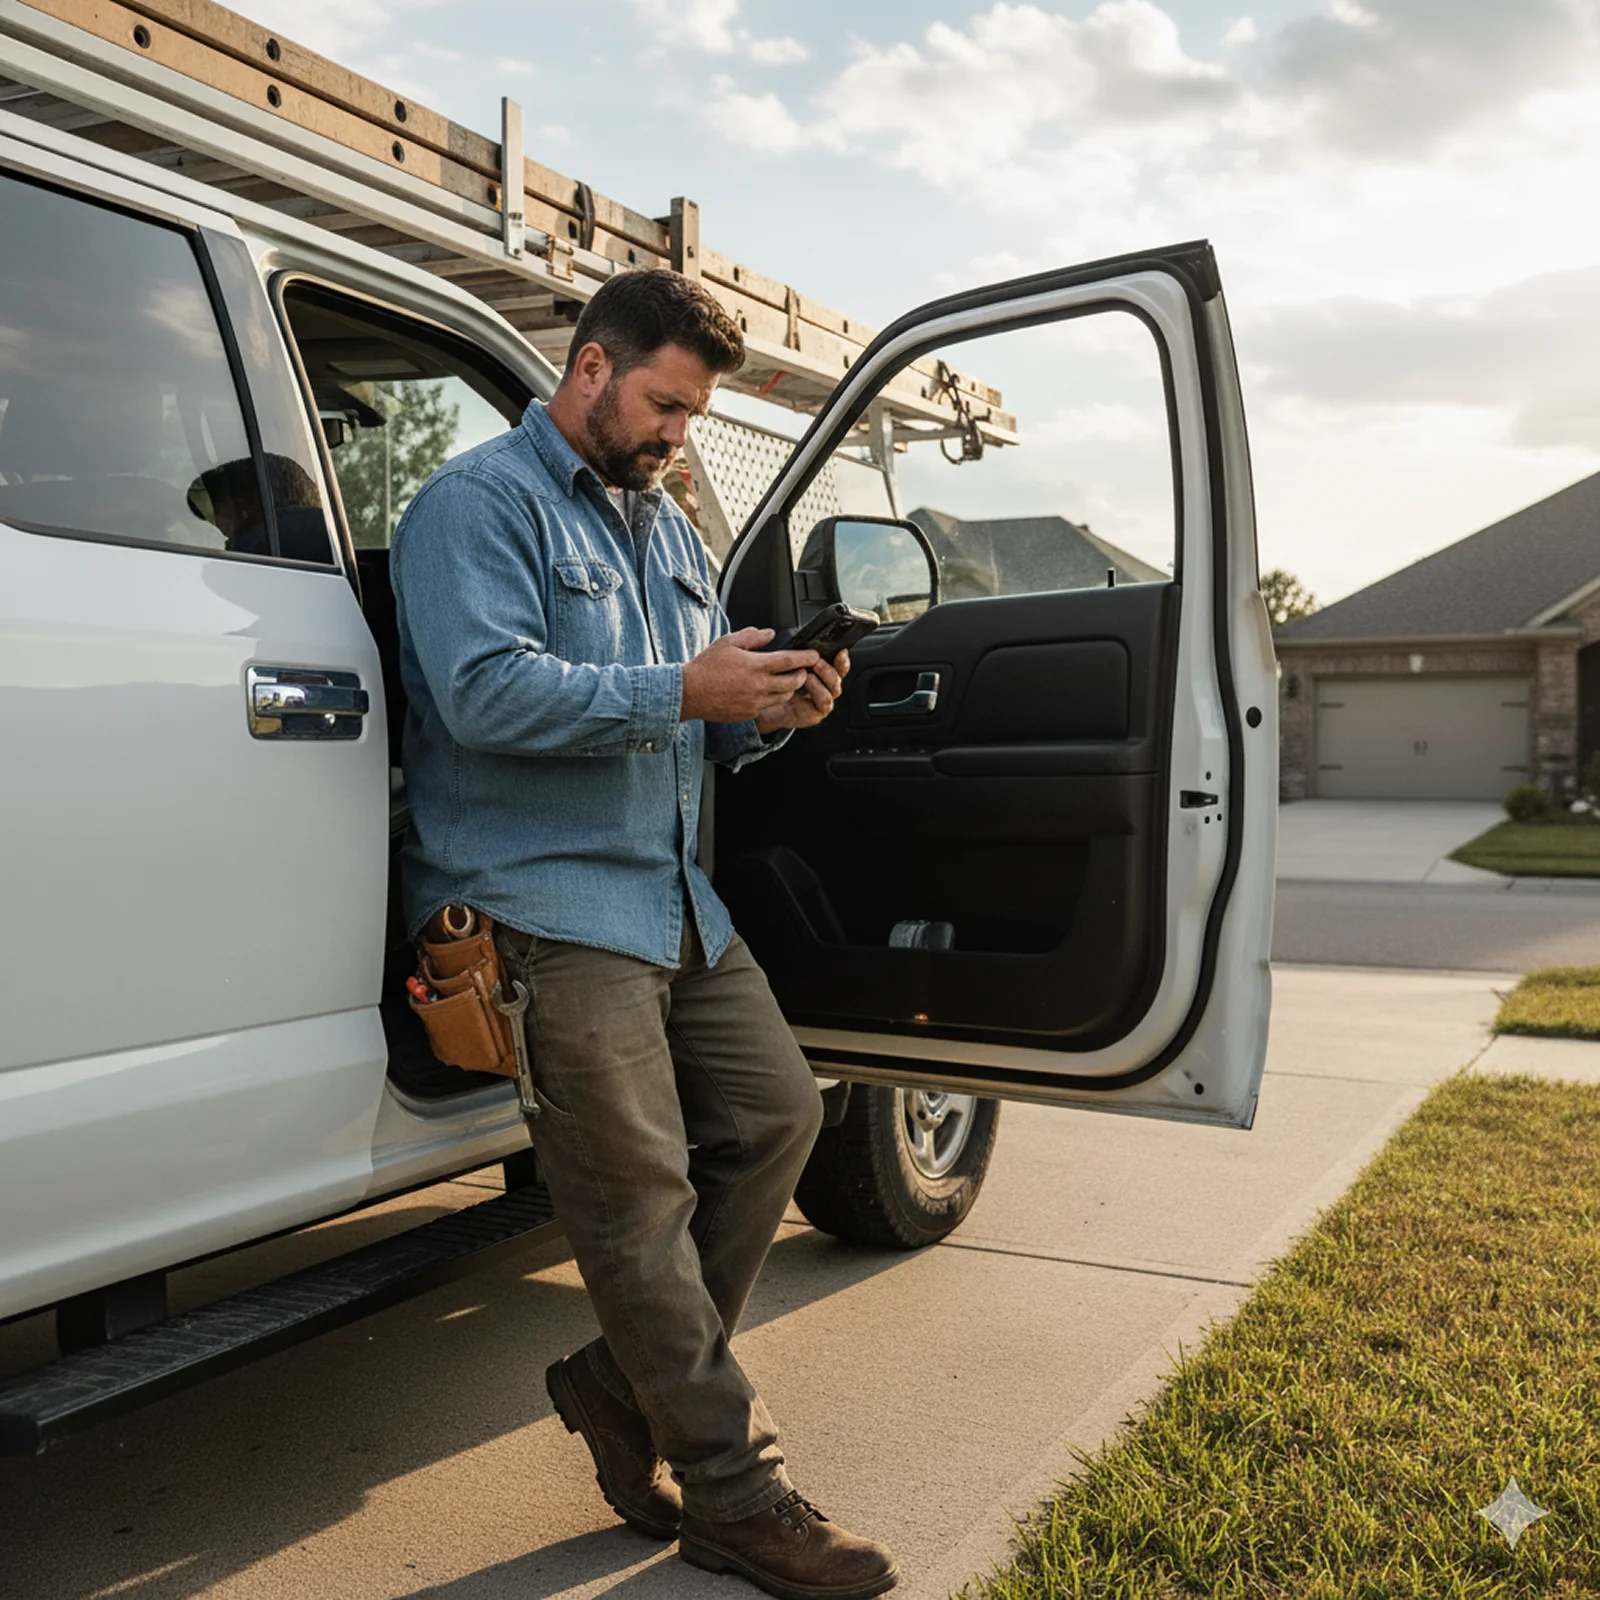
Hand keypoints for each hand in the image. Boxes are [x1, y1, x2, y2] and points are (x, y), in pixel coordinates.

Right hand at [681, 628, 820, 723]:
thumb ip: (752, 637)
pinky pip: (768, 706)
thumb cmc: (706, 666)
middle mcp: (759, 686)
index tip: (814, 655)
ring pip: (784, 697)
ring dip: (788, 688)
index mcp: (756, 666)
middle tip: (801, 669)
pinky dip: (770, 698)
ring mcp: (755, 702)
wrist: (689, 693)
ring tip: (783, 680)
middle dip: (801, 675)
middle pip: (794, 682)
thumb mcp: (728, 643)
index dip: (806, 658)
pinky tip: (762, 691)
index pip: (790, 661)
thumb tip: (770, 634)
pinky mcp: (749, 714)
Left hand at [755, 649, 849, 734]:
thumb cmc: (777, 684)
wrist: (764, 708)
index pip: (839, 666)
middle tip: (816, 662)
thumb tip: (805, 643)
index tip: (841, 651)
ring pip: (834, 691)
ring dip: (824, 680)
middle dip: (829, 668)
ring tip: (807, 676)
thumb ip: (799, 655)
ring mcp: (822, 702)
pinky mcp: (816, 714)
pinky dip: (817, 693)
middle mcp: (825, 688)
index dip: (842, 659)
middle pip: (838, 677)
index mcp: (822, 675)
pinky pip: (824, 704)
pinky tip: (803, 687)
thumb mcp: (787, 666)